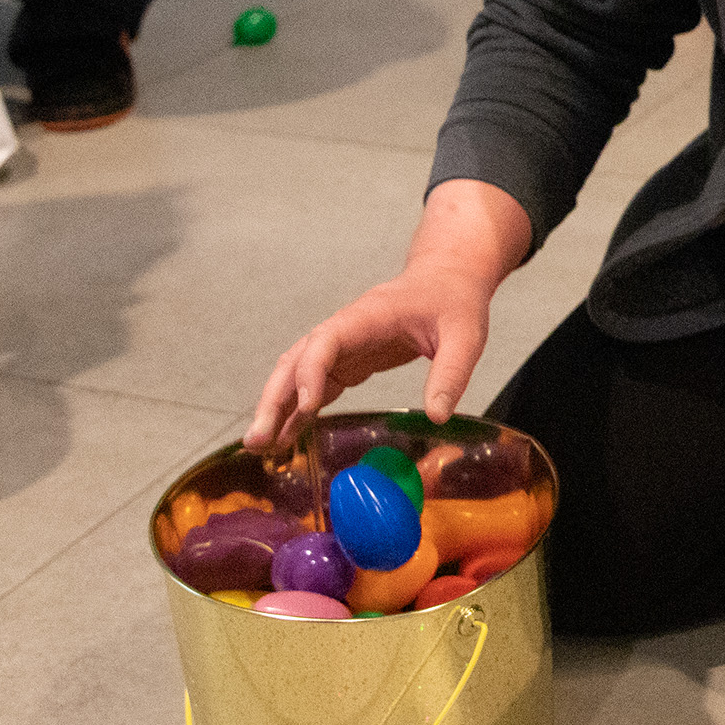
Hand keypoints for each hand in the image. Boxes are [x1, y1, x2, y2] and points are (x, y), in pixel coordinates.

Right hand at [244, 179, 530, 448]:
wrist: (448, 278)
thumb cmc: (454, 300)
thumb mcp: (466, 335)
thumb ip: (451, 373)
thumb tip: (437, 416)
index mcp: (368, 316)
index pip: (326, 341)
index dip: (311, 371)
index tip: (308, 406)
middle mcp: (345, 330)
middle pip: (296, 360)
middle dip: (274, 399)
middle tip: (257, 438)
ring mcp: (343, 345)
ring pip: (297, 375)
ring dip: (277, 408)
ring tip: (260, 446)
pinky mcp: (350, 360)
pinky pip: (315, 385)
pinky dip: (298, 409)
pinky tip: (286, 437)